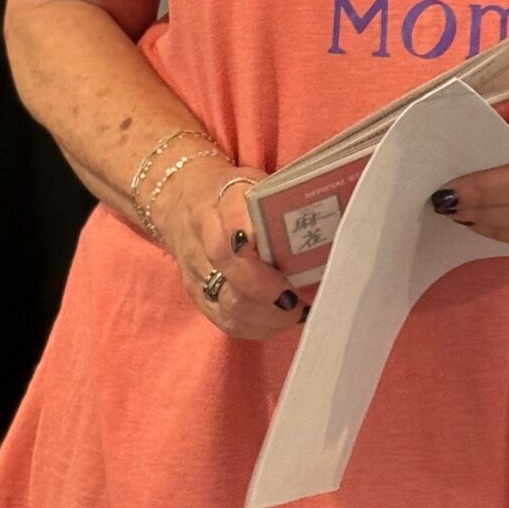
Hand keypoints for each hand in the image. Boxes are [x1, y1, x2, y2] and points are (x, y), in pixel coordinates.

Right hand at [152, 157, 305, 338]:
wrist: (182, 202)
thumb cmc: (232, 193)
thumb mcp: (253, 181)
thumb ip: (280, 200)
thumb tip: (326, 221)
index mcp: (219, 197)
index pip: (231, 214)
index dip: (251, 234)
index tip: (278, 254)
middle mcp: (201, 234)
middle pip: (228, 268)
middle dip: (267, 290)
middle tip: (298, 299)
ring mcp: (196, 269)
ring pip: (227, 302)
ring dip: (266, 315)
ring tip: (295, 313)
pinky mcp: (196, 294)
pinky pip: (225, 320)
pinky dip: (256, 326)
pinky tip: (279, 321)